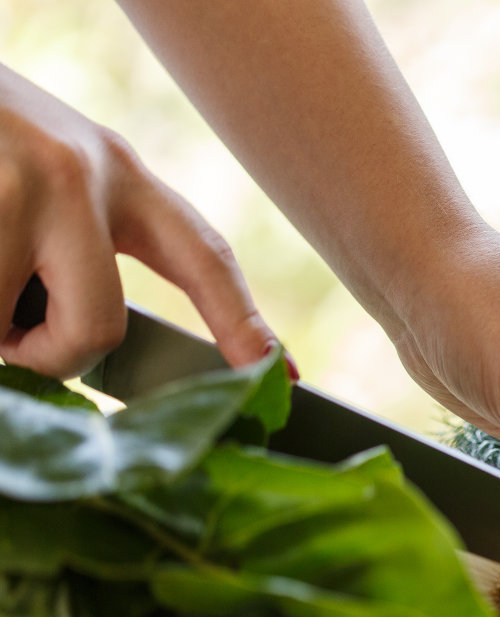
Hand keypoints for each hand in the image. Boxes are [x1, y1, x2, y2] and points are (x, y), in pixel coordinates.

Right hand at [0, 64, 275, 375]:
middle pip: (98, 327)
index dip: (242, 321)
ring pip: (9, 329)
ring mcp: (17, 188)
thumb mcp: (51, 171)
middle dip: (50, 356)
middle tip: (15, 339)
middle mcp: (79, 176)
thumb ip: (81, 241)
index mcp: (120, 173)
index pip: (203, 255)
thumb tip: (90, 341)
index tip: (282, 373)